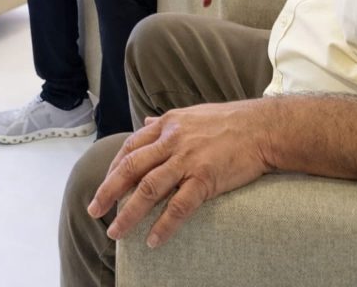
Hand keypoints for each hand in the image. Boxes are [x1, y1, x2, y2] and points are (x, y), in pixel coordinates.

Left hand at [88, 99, 274, 246]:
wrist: (262, 128)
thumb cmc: (229, 121)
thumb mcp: (191, 114)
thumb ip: (166, 122)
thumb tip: (146, 123)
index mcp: (168, 125)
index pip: (131, 147)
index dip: (113, 168)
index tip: (104, 186)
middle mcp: (173, 140)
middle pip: (131, 167)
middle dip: (108, 191)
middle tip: (94, 211)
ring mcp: (188, 159)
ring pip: (148, 188)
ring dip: (128, 213)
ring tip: (115, 232)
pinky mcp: (205, 178)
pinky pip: (179, 205)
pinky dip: (164, 225)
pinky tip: (153, 240)